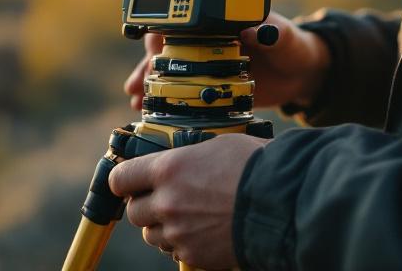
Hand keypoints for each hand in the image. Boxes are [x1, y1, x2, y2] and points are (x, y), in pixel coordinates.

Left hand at [108, 133, 269, 268]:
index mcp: (167, 169)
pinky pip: (175, 251)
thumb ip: (185, 156)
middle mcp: (166, 202)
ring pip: (153, 234)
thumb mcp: (214, 145)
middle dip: (146, 205)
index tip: (129, 181)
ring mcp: (178, 232)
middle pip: (134, 211)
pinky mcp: (193, 255)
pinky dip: (184, 243)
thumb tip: (175, 157)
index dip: (124, 180)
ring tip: (188, 215)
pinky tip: (203, 231)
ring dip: (163, 226)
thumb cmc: (254, 166)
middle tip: (164, 198)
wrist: (280, 203)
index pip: (120, 179)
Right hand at [123, 11, 330, 110]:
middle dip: (148, 63)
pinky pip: (179, 91)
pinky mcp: (208, 86)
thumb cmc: (293, 47)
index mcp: (220, 23)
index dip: (164, 33)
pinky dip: (162, 99)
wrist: (302, 75)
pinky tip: (148, 110)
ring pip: (167, 70)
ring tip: (137, 98)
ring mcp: (205, 64)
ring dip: (148, 82)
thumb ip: (273, 32)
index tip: (154, 49)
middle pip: (167, 47)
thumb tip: (256, 30)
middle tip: (139, 82)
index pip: (184, 22)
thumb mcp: (285, 36)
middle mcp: (207, 42)